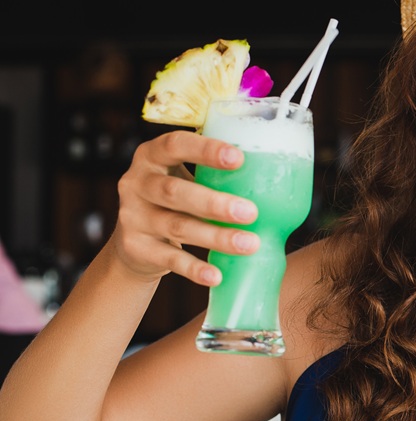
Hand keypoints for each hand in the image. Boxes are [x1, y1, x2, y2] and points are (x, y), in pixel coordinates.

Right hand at [113, 130, 259, 285]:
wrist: (135, 242)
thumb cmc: (177, 201)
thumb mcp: (186, 178)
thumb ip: (215, 174)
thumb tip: (276, 176)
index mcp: (152, 156)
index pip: (175, 145)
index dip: (205, 150)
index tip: (239, 158)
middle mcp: (137, 183)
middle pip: (174, 192)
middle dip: (215, 203)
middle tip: (251, 212)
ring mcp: (132, 216)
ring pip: (177, 227)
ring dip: (215, 237)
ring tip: (249, 244)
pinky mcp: (135, 247)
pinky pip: (169, 259)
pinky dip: (194, 268)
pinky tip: (217, 275)